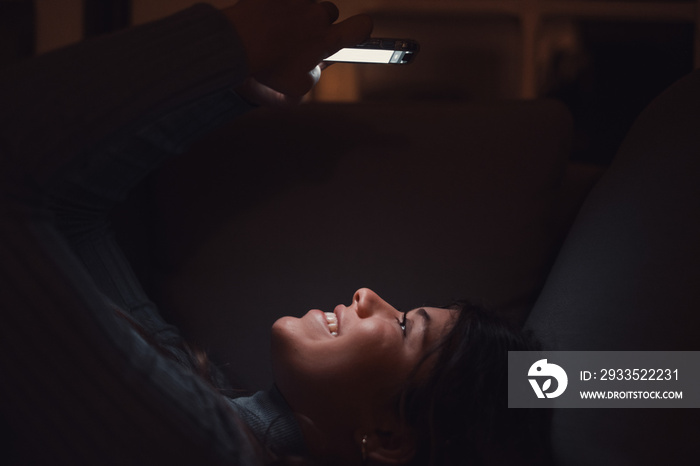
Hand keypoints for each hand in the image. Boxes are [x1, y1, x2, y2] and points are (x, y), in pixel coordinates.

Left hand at [223, 0, 371, 98]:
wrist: (235, 44)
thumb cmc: (266, 69)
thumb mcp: (296, 90)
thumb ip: (314, 78)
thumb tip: (315, 68)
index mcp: (326, 39)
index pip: (362, 26)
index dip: (361, 29)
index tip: (355, 33)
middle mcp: (316, 14)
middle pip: (328, 13)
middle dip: (317, 24)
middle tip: (297, 39)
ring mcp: (295, 0)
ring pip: (304, 3)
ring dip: (294, 13)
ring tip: (273, 30)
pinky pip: (281, 0)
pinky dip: (274, 7)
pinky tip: (262, 20)